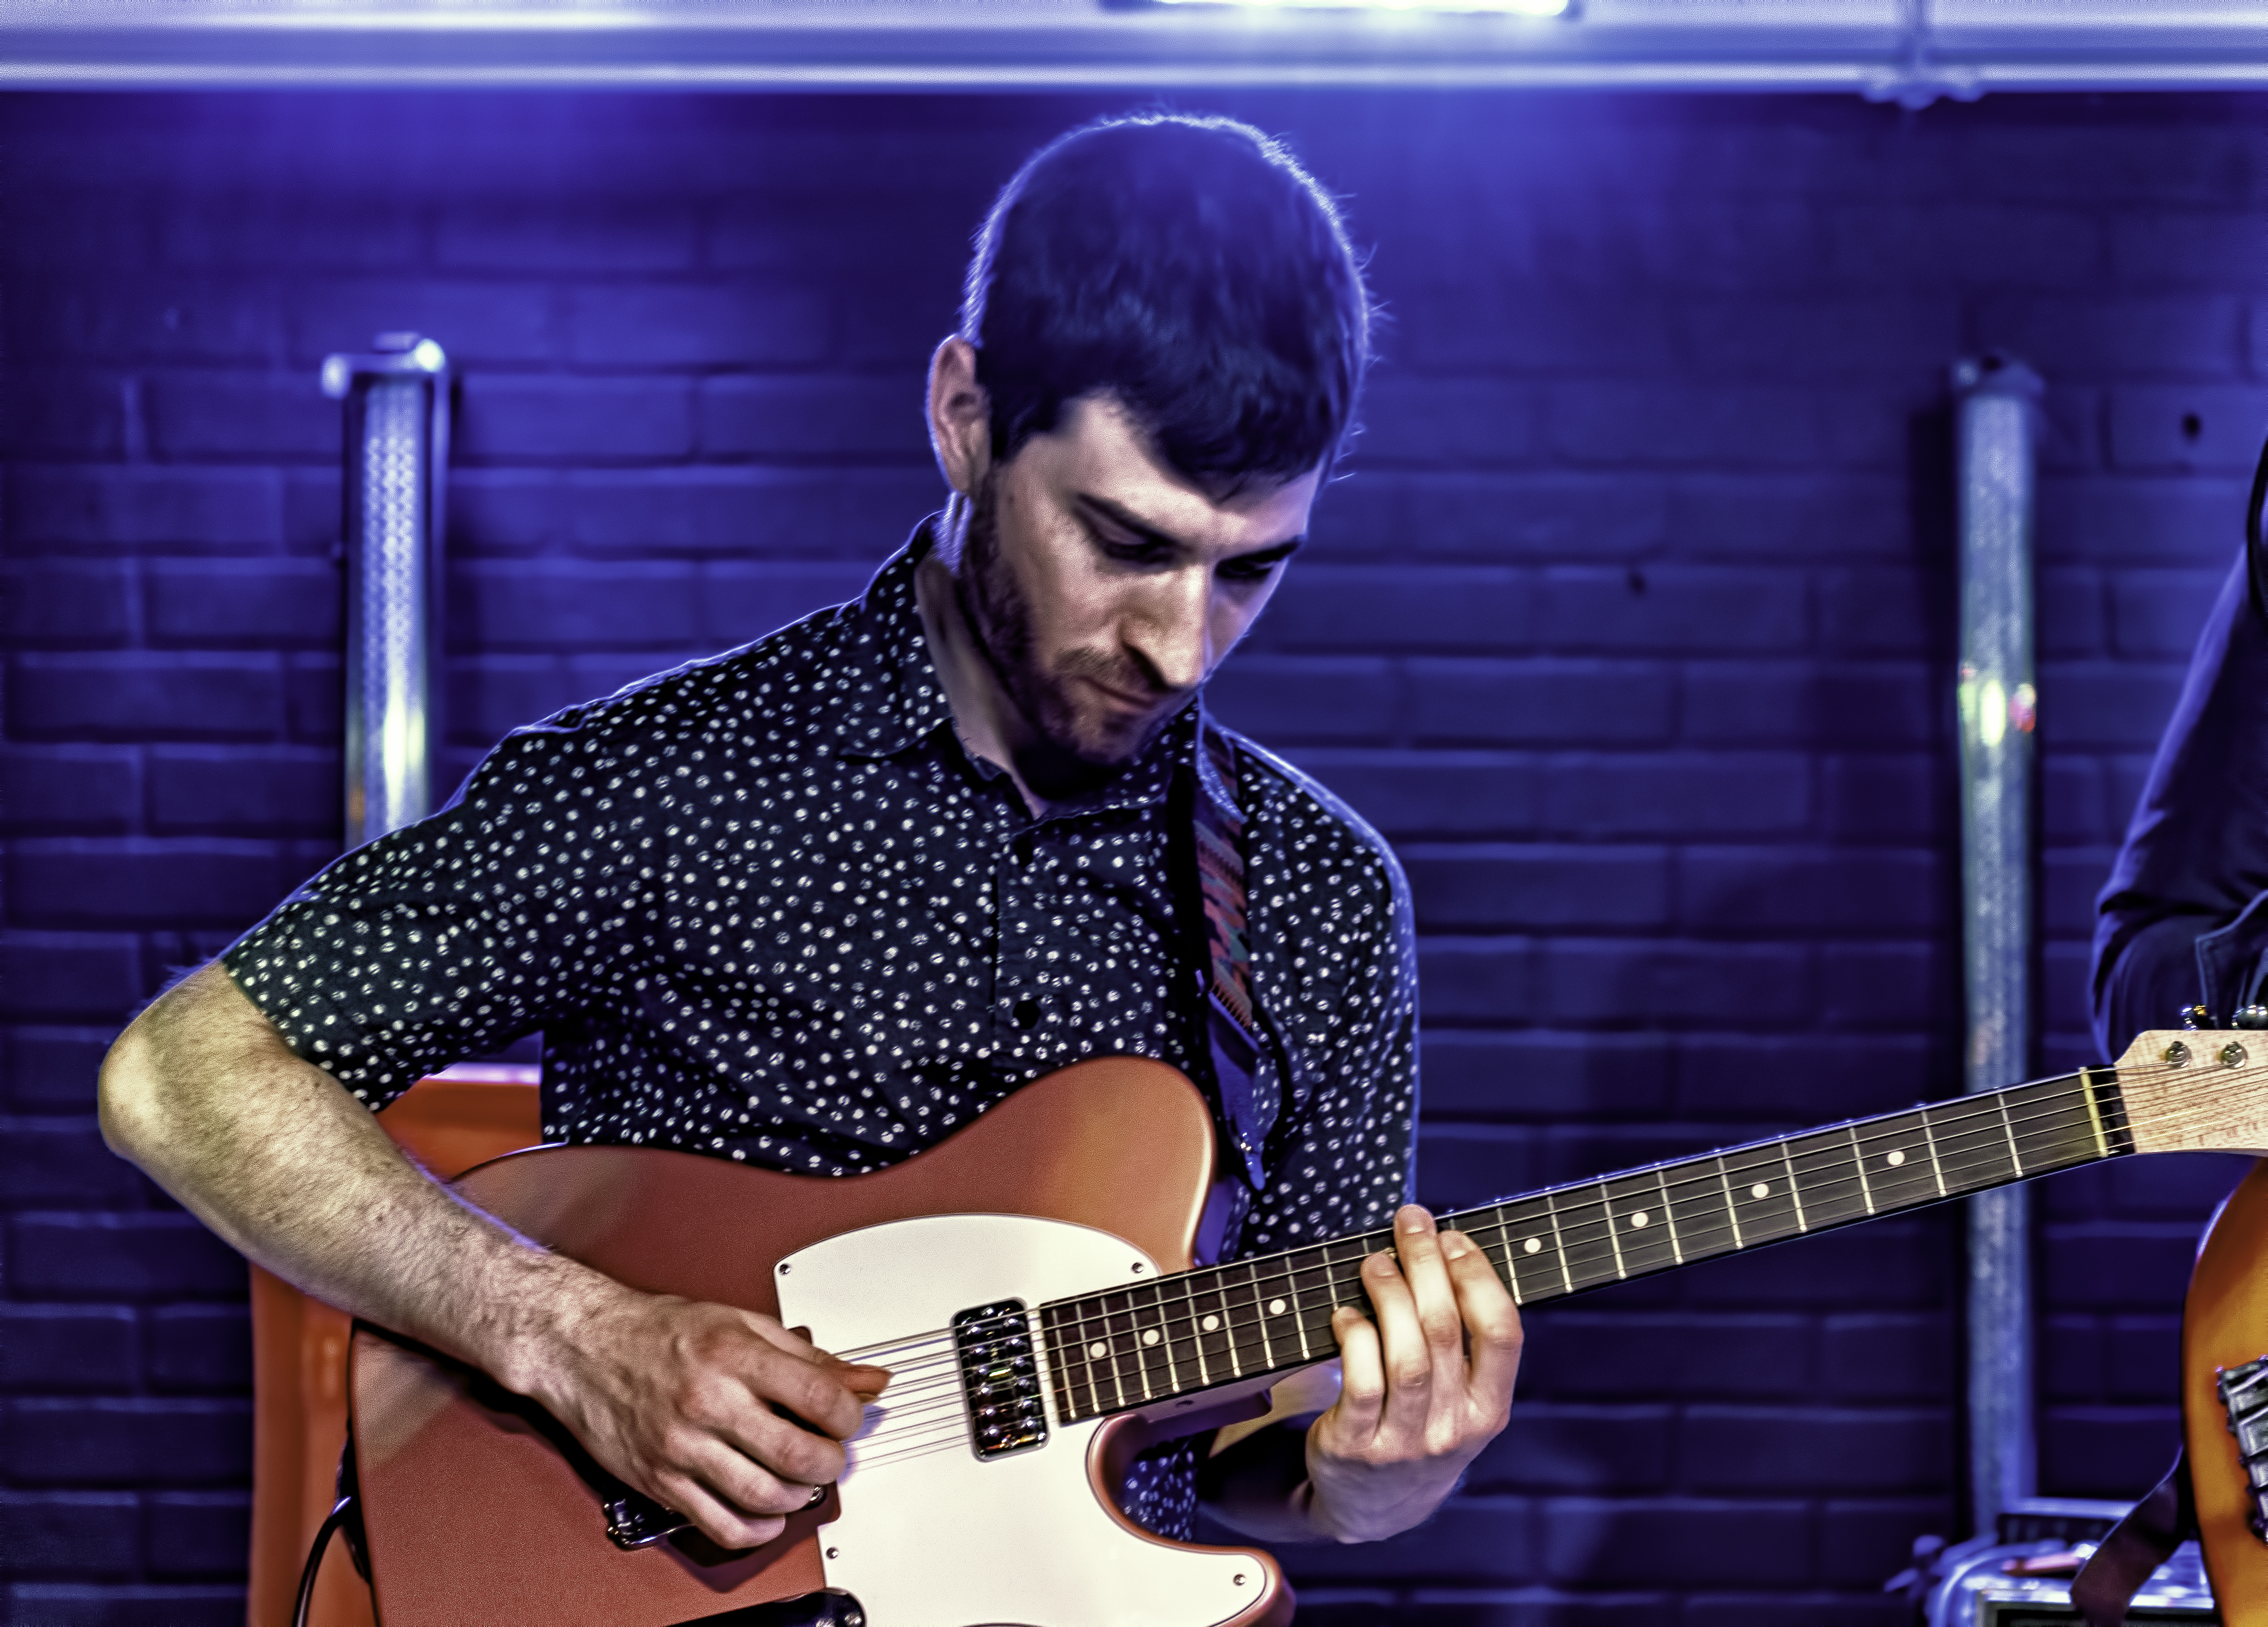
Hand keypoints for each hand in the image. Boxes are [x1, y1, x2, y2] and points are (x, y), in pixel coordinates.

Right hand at [522, 1280, 889, 1549]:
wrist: (583, 1346)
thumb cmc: (659, 1332)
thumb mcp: (741, 1323)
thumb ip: (807, 1356)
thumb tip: (866, 1380)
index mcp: (733, 1355)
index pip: (819, 1396)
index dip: (850, 1415)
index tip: (849, 1417)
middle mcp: (708, 1402)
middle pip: (798, 1455)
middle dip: (830, 1462)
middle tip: (829, 1453)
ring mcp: (682, 1446)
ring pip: (764, 1497)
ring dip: (798, 1497)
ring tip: (799, 1479)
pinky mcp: (660, 1480)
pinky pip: (720, 1525)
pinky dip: (756, 1529)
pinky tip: (766, 1511)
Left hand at [1305, 1204, 1520, 1542]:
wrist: (1375, 1504)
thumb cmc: (1421, 1423)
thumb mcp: (1459, 1398)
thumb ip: (1460, 1339)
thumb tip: (1442, 1248)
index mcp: (1490, 1409)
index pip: (1502, 1333)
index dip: (1478, 1276)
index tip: (1452, 1237)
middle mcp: (1454, 1429)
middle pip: (1444, 1330)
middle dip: (1426, 1264)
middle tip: (1409, 1223)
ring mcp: (1406, 1442)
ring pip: (1404, 1355)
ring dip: (1388, 1294)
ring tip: (1374, 1261)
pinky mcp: (1356, 1448)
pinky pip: (1358, 1382)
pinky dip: (1353, 1337)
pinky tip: (1346, 1313)